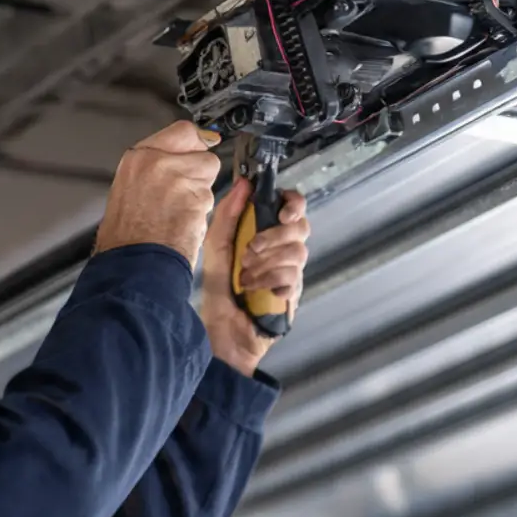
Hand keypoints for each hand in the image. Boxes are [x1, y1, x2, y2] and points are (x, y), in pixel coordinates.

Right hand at [93, 121, 223, 267]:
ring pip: (210, 179)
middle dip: (199, 174)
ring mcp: (181, 180)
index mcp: (138, 158)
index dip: (196, 142)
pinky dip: (202, 214)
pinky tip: (183, 226)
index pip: (183, 131)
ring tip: (177, 215)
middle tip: (182, 195)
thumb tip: (172, 161)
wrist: (131, 265)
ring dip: (201, 196)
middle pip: (203, 155)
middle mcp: (160, 163)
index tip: (201, 146)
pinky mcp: (197, 200)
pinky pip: (211, 202)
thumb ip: (151, 170)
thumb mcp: (126, 191)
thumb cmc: (123, 239)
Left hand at [200, 178, 308, 375]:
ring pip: (298, 253)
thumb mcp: (215, 249)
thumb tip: (244, 183)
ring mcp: (291, 273)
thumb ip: (227, 216)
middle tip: (249, 252)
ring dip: (267, 263)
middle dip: (274, 237)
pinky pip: (293, 279)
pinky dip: (270, 282)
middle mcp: (282, 251)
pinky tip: (255, 291)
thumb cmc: (217, 292)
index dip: (293, 204)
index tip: (281, 213)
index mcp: (266, 234)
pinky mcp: (293, 295)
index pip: (292, 207)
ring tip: (245, 278)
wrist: (220, 334)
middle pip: (301, 228)